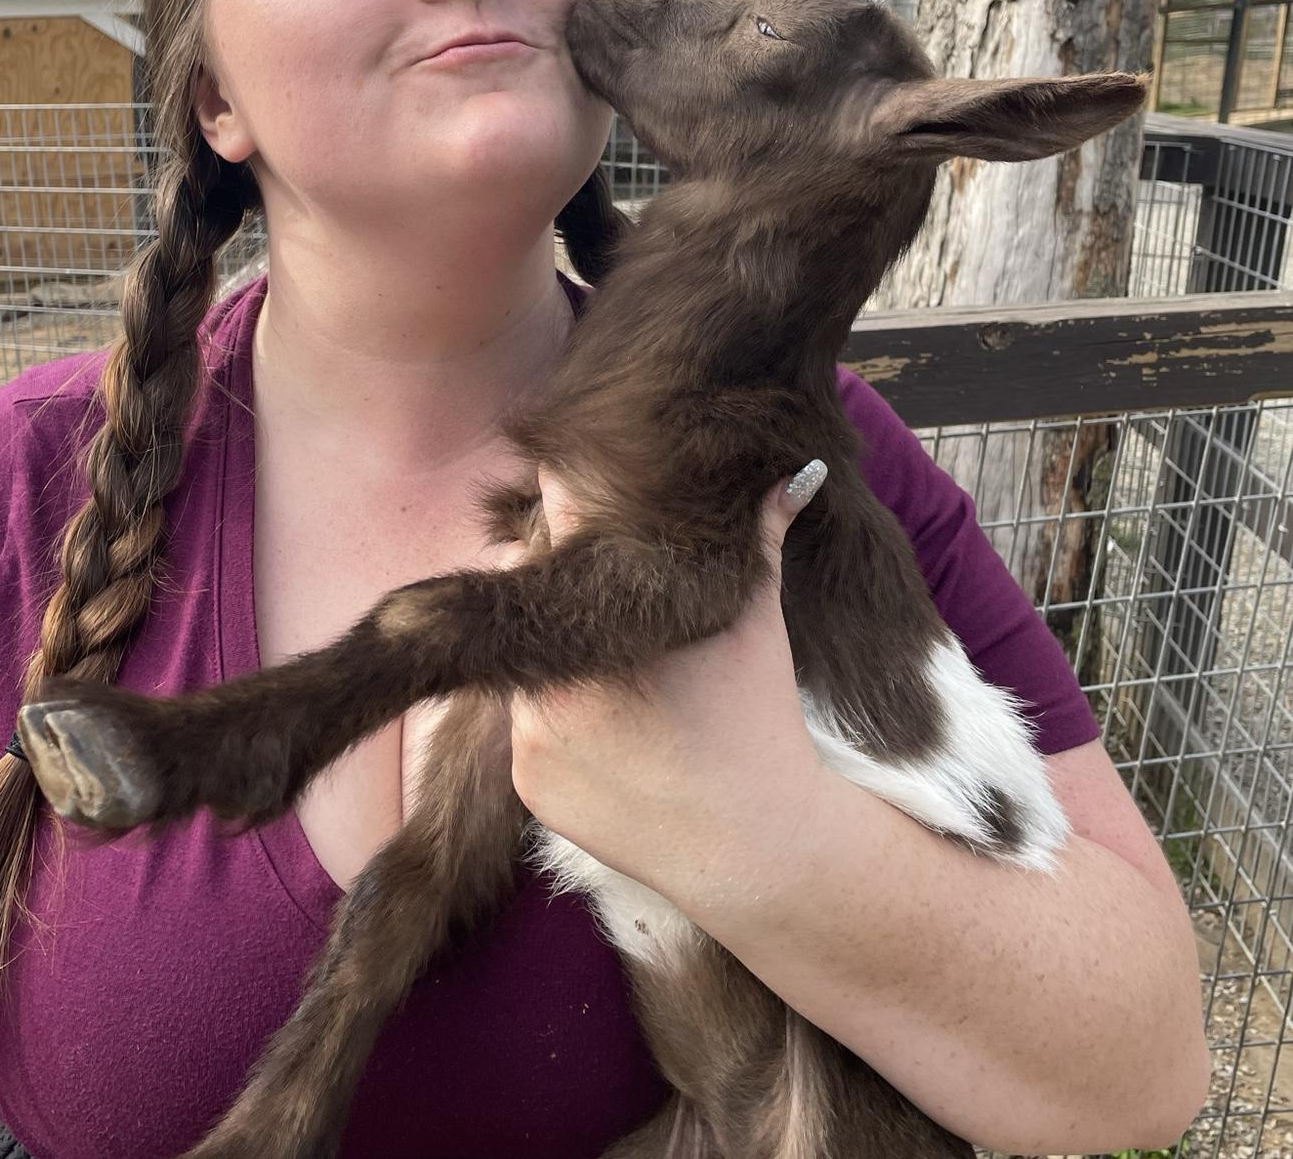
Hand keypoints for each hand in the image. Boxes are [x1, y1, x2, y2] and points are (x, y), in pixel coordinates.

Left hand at [507, 462, 828, 912]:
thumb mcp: (758, 621)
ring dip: (552, 652)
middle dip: (557, 582)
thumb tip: (796, 470)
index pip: (556, 524)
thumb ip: (761, 537)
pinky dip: (553, 720)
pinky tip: (607, 731)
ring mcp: (532, 730)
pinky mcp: (526, 783)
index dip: (570, 510)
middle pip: (528, 589)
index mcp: (608, 612)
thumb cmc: (759, 720)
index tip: (585, 509)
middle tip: (605, 594)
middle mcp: (556, 667)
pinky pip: (524, 728)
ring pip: (522, 660)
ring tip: (614, 672)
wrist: (754, 848)